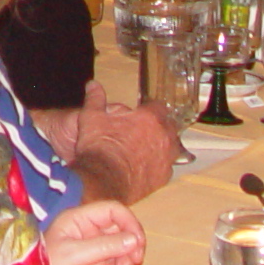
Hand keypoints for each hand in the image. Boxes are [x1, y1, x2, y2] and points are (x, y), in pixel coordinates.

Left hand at [41, 199, 146, 264]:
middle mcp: (87, 229)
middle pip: (120, 226)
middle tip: (136, 258)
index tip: (138, 241)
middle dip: (131, 240)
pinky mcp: (95, 264)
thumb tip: (134, 239)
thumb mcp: (75, 255)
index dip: (128, 222)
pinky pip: (117, 259)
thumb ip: (104, 246)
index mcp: (79, 219)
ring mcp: (92, 247)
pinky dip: (122, 264)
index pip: (112, 210)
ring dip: (128, 254)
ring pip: (121, 244)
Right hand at [61, 82, 180, 202]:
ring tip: (145, 148)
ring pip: (171, 147)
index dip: (149, 107)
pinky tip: (144, 166)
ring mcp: (166, 159)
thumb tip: (92, 84)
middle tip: (142, 129)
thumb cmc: (99, 146)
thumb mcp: (92, 117)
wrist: (103, 180)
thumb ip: (95, 99)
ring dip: (162, 145)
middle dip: (158, 126)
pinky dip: (158, 165)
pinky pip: (166, 167)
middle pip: (169, 126)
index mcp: (149, 118)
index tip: (141, 111)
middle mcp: (163, 137)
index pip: (159, 106)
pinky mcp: (163, 178)